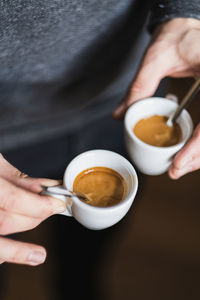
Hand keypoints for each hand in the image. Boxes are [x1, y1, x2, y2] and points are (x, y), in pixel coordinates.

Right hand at [0, 154, 65, 265]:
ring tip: (37, 254)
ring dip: (16, 249)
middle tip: (51, 210)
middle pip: (5, 221)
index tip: (57, 203)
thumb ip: (16, 177)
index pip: (12, 200)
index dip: (39, 204)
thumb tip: (45, 188)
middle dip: (34, 217)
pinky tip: (9, 255)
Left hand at [112, 18, 199, 177]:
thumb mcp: (156, 58)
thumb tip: (120, 115)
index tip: (178, 164)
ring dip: (199, 154)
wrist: (187, 26)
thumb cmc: (178, 36)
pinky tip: (186, 152)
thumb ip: (140, 87)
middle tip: (175, 171)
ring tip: (179, 166)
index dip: (196, 148)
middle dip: (197, 157)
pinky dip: (199, 142)